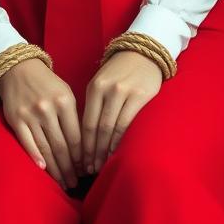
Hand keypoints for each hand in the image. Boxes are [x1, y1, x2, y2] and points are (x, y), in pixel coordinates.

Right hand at [0, 57, 82, 189]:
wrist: (19, 69)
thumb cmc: (47, 84)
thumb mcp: (66, 94)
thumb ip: (73, 117)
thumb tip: (84, 147)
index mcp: (65, 102)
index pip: (76, 137)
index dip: (81, 157)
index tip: (85, 170)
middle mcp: (48, 109)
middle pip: (61, 146)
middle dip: (70, 168)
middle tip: (75, 183)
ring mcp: (30, 115)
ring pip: (45, 149)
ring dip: (56, 169)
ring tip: (63, 182)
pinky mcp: (16, 120)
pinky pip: (27, 143)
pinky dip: (36, 157)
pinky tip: (43, 169)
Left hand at [81, 50, 162, 174]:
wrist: (143, 53)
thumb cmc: (119, 72)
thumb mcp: (101, 83)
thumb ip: (94, 105)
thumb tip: (84, 138)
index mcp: (94, 87)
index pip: (86, 122)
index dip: (82, 145)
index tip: (80, 161)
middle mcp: (108, 90)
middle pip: (97, 128)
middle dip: (92, 152)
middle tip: (89, 170)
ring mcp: (124, 92)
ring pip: (112, 128)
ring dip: (105, 150)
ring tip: (101, 165)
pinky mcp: (141, 96)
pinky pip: (128, 124)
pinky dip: (120, 140)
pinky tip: (117, 152)